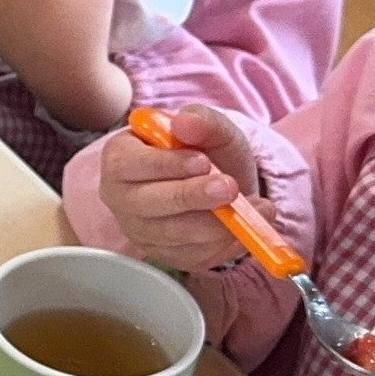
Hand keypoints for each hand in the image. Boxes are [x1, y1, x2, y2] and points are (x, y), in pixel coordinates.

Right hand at [92, 97, 264, 272]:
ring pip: (173, 234)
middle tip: (229, 187)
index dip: (165, 165)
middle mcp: (121, 198)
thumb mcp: (211, 127)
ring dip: (216, 223)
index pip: (128, 165)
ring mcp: (141, 231)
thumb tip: (185, 122)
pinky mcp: (166, 256)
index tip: (203, 161)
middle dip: (192, 196)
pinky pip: (192, 256)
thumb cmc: (205, 151)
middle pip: (148, 204)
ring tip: (254, 207)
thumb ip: (201, 119)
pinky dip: (224, 244)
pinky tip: (246, 228)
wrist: (222, 183)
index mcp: (120, 159)